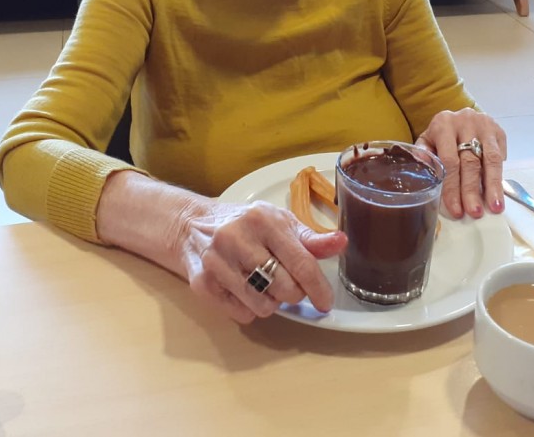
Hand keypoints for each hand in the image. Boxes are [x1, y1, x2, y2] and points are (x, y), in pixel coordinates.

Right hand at [176, 199, 346, 324]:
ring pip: (264, 306)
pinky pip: (242, 314)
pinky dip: (249, 307)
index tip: (325, 302)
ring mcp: (217, 262)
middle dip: (293, 292)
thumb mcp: (278, 222)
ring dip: (271, 301)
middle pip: (285, 289)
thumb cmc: (244, 224)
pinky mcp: (203, 284)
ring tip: (263, 282)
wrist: (191, 225)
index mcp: (262, 219)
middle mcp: (237, 238)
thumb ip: (310, 238)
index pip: (300, 263)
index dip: (318, 287)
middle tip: (286, 281)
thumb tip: (341, 242)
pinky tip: (242, 288)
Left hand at [416, 108, 505, 218]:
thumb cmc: (441, 136)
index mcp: (443, 124)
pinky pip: (501, 156)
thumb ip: (424, 155)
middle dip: (472, 190)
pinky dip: (500, 176)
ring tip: (495, 207)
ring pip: (490, 159)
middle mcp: (465, 122)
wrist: (461, 117)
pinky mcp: (498, 131)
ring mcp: (484, 125)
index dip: (452, 186)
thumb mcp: (428, 141)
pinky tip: (499, 193)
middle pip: (470, 161)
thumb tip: (423, 172)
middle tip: (474, 212)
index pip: (448, 160)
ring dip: (492, 185)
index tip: (455, 209)